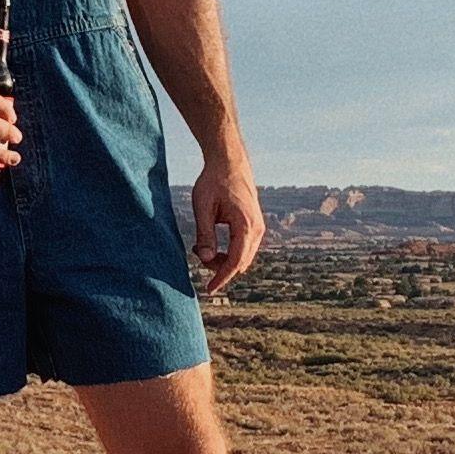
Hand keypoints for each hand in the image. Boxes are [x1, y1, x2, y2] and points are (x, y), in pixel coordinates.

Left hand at [190, 154, 263, 295]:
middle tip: (196, 252)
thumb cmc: (213, 181)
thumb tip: (205, 259)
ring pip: (242, 257)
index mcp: (246, 225)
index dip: (221, 278)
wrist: (229, 163)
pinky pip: (242, 248)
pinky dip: (227, 252)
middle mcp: (257, 229)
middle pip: (240, 263)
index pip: (235, 262)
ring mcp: (258, 227)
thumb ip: (205, 234)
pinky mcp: (254, 225)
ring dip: (222, 260)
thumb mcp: (203, 207)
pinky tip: (210, 243)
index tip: (209, 290)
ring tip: (200, 246)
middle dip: (218, 267)